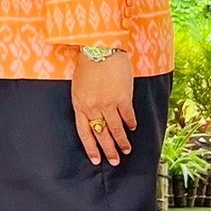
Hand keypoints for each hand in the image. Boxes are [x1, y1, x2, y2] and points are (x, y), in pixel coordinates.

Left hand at [72, 50, 136, 165]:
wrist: (100, 48)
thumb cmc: (88, 64)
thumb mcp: (78, 85)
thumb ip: (84, 103)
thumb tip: (94, 118)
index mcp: (79, 104)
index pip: (84, 132)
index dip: (91, 147)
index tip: (96, 159)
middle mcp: (93, 107)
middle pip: (101, 134)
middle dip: (108, 150)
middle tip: (115, 161)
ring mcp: (108, 103)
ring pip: (115, 129)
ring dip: (122, 141)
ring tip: (126, 150)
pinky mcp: (123, 98)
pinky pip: (127, 116)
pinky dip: (131, 123)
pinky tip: (132, 128)